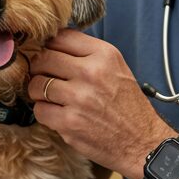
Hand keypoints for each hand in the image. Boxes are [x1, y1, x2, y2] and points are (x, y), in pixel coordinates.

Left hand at [27, 29, 169, 178]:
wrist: (141, 141)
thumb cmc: (127, 105)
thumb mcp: (116, 68)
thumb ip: (88, 55)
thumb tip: (52, 46)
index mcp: (104, 54)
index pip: (61, 37)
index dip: (49, 45)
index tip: (48, 53)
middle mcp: (91, 72)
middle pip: (43, 59)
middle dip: (39, 68)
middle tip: (44, 77)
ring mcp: (79, 98)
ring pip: (37, 85)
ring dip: (39, 92)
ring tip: (51, 97)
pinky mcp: (69, 122)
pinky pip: (39, 110)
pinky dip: (45, 113)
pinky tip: (57, 114)